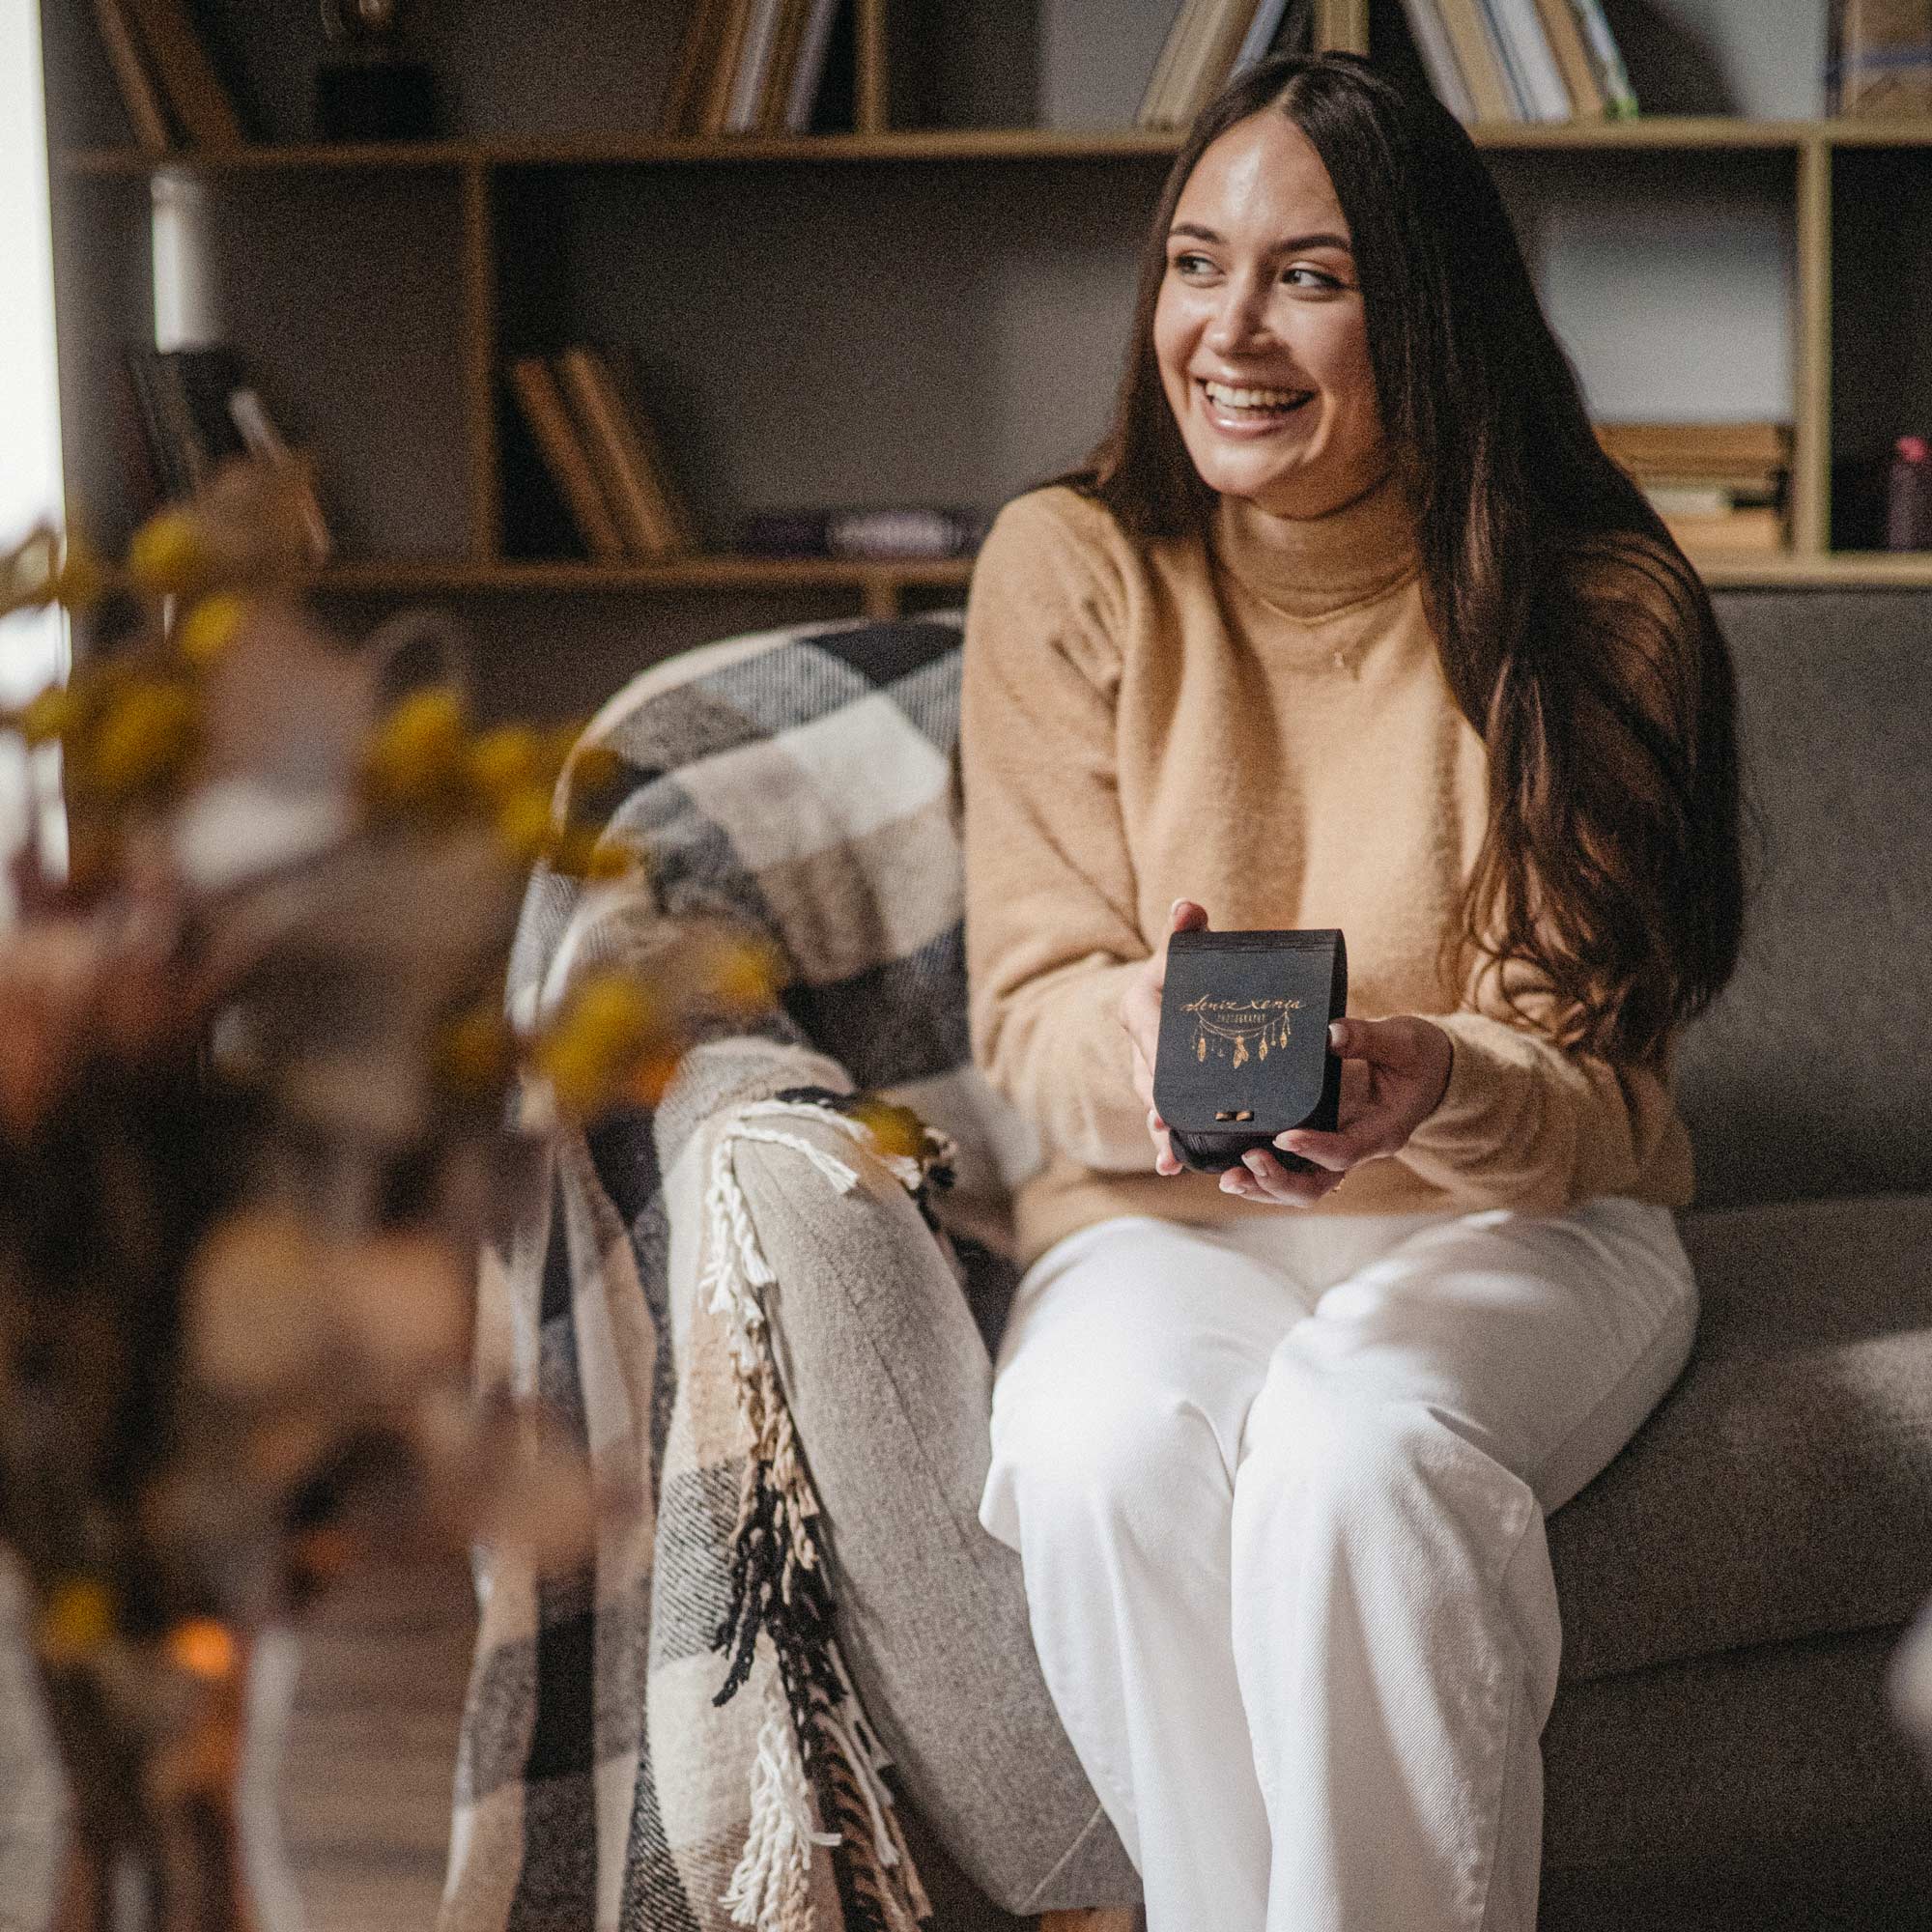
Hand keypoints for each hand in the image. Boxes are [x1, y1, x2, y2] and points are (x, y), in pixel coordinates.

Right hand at [1118, 898, 1208, 1176]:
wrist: (1193, 990)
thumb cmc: (1190, 967)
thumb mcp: (1187, 950)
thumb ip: (1186, 932)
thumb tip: (1187, 908)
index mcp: (1138, 1008)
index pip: (1146, 1035)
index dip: (1155, 1061)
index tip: (1165, 1086)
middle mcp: (1138, 1044)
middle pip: (1147, 1077)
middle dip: (1158, 1105)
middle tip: (1168, 1126)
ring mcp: (1149, 1072)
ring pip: (1154, 1104)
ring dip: (1161, 1132)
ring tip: (1170, 1157)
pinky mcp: (1165, 1092)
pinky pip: (1164, 1118)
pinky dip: (1166, 1144)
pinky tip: (1172, 1168)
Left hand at [1220, 1014, 1453, 1206]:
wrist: (1427, 1069)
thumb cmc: (1417, 1054)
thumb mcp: (1403, 1040)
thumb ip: (1369, 1037)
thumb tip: (1332, 1033)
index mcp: (1383, 1131)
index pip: (1346, 1151)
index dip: (1315, 1148)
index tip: (1284, 1136)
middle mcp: (1359, 1149)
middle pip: (1318, 1185)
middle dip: (1279, 1181)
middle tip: (1247, 1161)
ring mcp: (1339, 1149)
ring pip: (1301, 1186)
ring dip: (1264, 1186)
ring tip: (1229, 1179)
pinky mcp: (1323, 1141)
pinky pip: (1293, 1169)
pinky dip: (1264, 1173)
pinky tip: (1232, 1168)